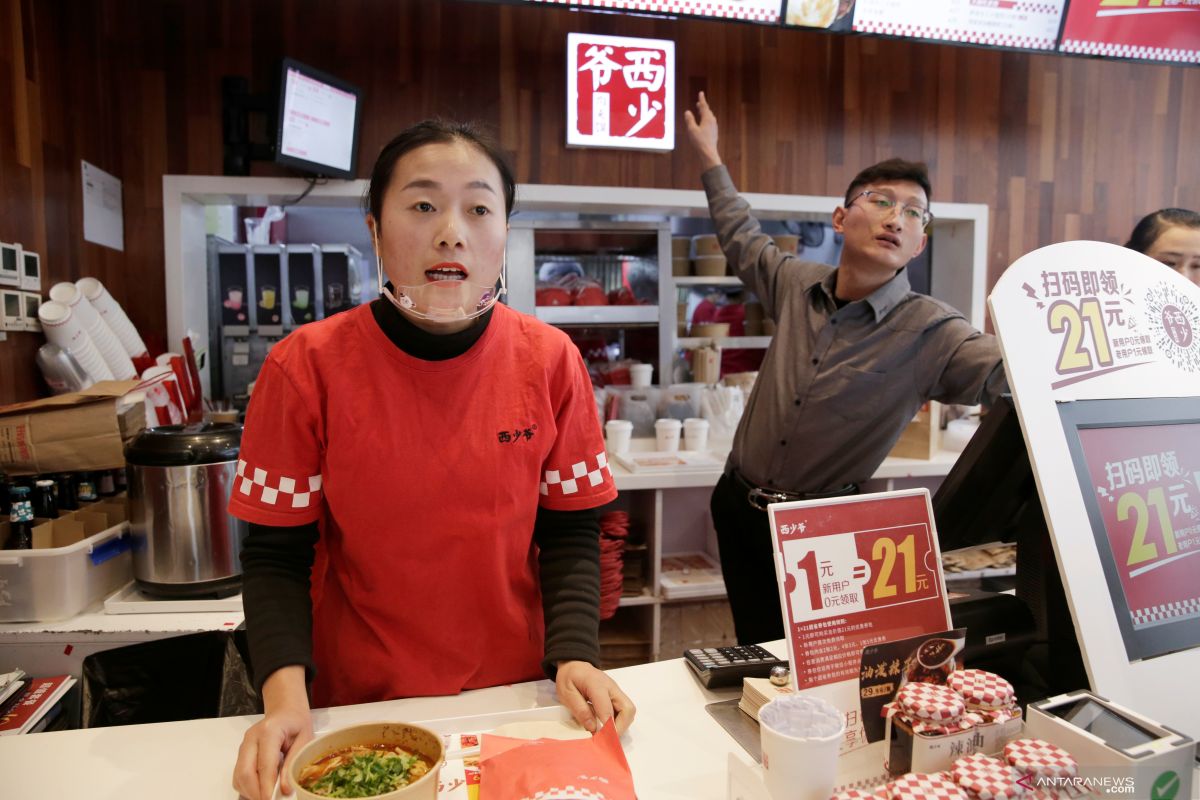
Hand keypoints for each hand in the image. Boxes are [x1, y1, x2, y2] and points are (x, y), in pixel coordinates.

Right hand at [232, 667, 312, 799]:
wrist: (286, 711)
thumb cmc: (297, 724)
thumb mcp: (305, 740)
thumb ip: (293, 763)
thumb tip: (285, 790)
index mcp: (269, 731)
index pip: (264, 764)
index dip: (267, 786)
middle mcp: (251, 738)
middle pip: (245, 772)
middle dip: (256, 792)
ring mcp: (243, 746)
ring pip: (239, 776)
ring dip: (251, 792)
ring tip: (268, 797)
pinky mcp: (241, 754)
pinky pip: (238, 775)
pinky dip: (247, 787)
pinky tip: (261, 789)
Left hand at [555, 660, 636, 734]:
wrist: (574, 664)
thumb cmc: (569, 678)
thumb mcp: (566, 693)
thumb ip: (580, 710)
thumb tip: (593, 728)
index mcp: (596, 684)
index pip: (607, 707)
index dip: (607, 726)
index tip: (603, 740)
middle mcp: (611, 687)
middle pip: (628, 709)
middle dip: (620, 727)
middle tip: (607, 738)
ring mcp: (616, 691)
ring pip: (629, 710)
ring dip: (621, 725)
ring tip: (607, 733)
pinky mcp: (616, 695)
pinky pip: (624, 710)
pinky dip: (619, 721)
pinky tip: (607, 725)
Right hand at [683, 91, 721, 170]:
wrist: (708, 152)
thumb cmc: (699, 141)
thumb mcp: (692, 130)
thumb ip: (689, 120)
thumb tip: (687, 112)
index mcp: (707, 118)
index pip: (704, 106)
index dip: (702, 99)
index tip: (701, 93)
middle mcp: (712, 121)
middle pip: (707, 111)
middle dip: (703, 106)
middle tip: (699, 102)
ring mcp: (714, 127)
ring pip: (709, 117)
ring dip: (704, 113)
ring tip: (700, 111)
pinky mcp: (714, 132)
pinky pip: (710, 122)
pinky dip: (705, 119)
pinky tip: (703, 123)